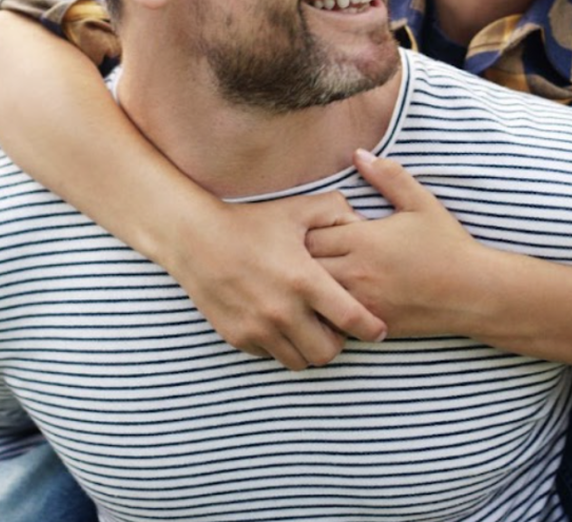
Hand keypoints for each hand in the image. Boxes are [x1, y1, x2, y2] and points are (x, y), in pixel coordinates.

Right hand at [162, 193, 386, 370]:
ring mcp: (258, 327)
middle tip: (334, 326)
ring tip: (307, 327)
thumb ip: (338, 212)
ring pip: (300, 361)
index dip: (371, 328)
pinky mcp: (238, 337)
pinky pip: (271, 356)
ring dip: (309, 348)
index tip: (377, 328)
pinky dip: (280, 346)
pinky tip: (279, 323)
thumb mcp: (297, 209)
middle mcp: (282, 310)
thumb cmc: (251, 222)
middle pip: (328, 352)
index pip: (352, 319)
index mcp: (304, 280)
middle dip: (338, 342)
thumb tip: (364, 224)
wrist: (195, 238)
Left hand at [305, 150, 488, 337]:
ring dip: (313, 285)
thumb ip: (388, 176)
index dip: (309, 231)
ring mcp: (362, 302)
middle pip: (304, 266)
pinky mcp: (370, 324)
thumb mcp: (421, 203)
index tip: (319, 229)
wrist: (475, 293)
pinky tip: (336, 302)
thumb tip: (357, 153)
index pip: (309, 234)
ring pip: (314, 295)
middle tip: (312, 253)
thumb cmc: (448, 245)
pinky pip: (333, 320)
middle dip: (302, 259)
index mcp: (363, 239)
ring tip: (318, 277)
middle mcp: (357, 272)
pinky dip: (328, 311)